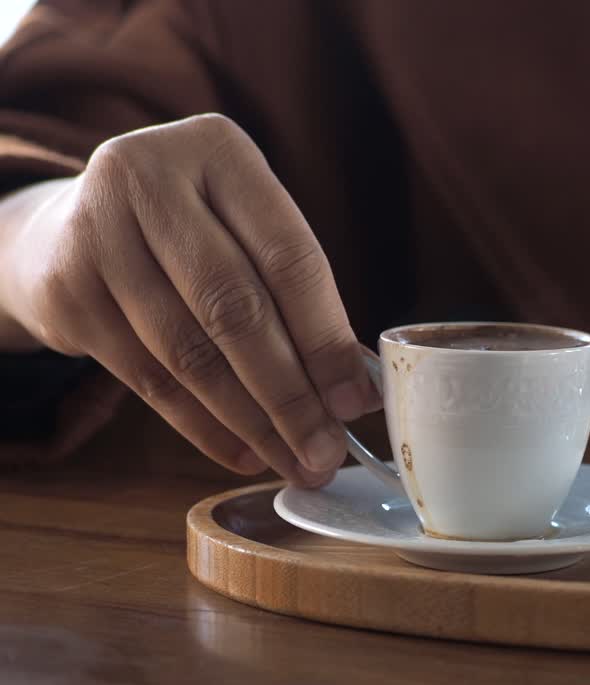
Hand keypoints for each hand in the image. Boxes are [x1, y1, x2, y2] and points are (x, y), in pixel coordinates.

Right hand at [0, 114, 379, 484]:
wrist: (67, 228)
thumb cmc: (194, 235)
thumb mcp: (247, 233)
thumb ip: (300, 296)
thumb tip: (358, 390)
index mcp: (218, 150)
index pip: (289, 257)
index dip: (326, 337)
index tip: (357, 402)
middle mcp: (148, 177)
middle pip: (236, 308)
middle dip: (290, 393)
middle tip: (326, 450)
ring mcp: (96, 231)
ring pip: (189, 352)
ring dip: (250, 421)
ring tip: (292, 462)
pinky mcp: (65, 290)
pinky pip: (147, 378)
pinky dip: (202, 426)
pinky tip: (242, 452)